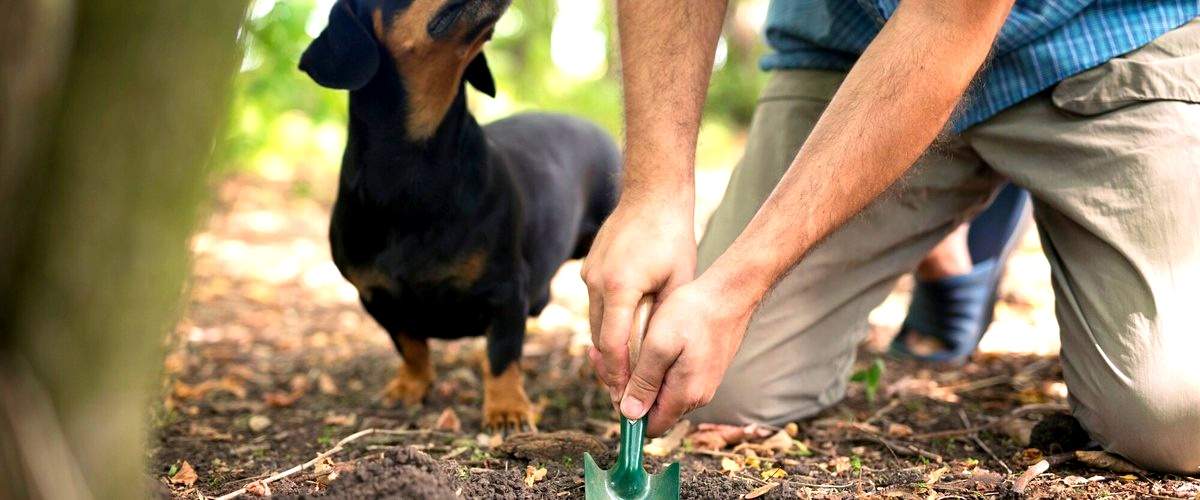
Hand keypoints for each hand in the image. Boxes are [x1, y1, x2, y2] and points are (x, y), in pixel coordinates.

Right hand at [582, 193, 695, 405]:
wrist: (652, 195)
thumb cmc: (673, 237)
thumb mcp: (678, 282)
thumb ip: (663, 319)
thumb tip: (656, 358)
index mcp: (620, 286)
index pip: (612, 344)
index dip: (618, 375)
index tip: (626, 396)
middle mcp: (597, 282)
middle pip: (598, 339)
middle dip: (611, 369)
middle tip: (624, 394)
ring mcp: (589, 273)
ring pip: (594, 324)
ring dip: (608, 347)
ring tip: (624, 373)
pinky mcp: (589, 268)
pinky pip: (596, 306)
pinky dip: (607, 324)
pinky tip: (622, 338)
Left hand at [618, 277, 753, 436]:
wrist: (729, 293)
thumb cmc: (693, 314)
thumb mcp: (659, 345)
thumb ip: (644, 382)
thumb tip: (629, 415)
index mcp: (685, 395)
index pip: (650, 427)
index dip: (627, 412)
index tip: (612, 383)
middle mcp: (696, 395)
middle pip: (654, 409)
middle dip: (628, 387)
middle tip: (606, 356)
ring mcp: (702, 383)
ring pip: (661, 391)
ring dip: (640, 375)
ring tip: (621, 346)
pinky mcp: (703, 369)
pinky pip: (673, 377)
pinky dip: (654, 365)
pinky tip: (644, 343)